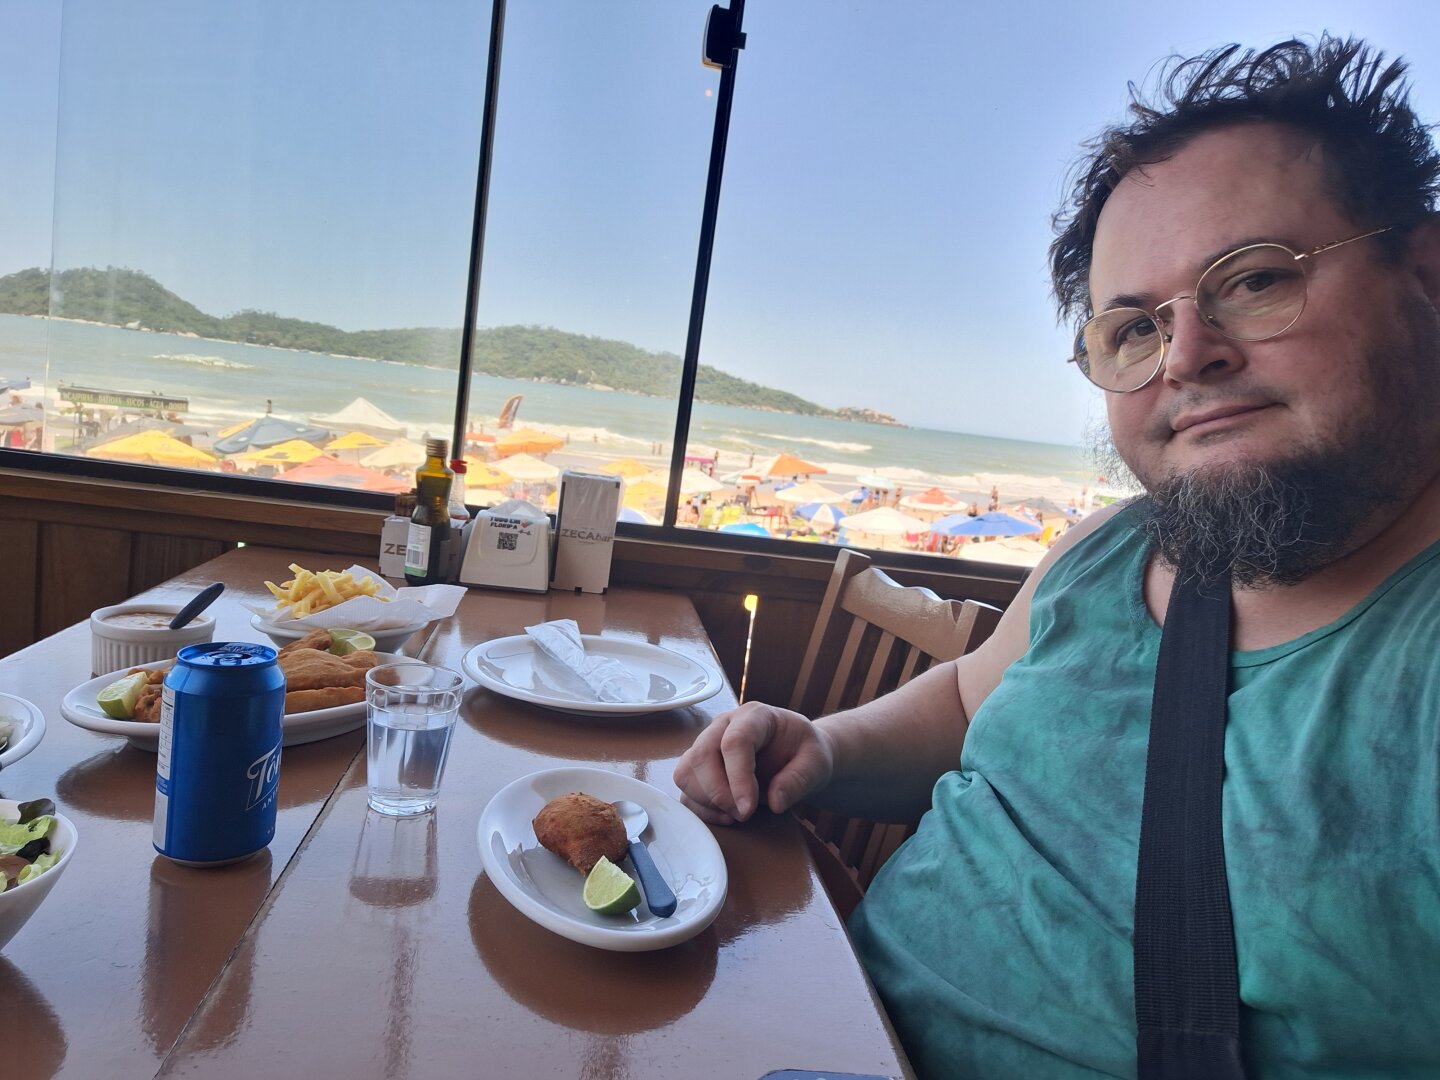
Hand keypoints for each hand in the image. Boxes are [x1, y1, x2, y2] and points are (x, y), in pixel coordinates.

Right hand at [673, 702, 832, 824]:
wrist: (797, 756)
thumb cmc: (805, 754)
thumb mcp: (817, 763)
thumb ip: (800, 779)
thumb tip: (775, 801)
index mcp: (754, 716)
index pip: (734, 742)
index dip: (738, 778)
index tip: (749, 809)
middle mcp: (723, 725)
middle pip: (701, 756)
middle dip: (720, 793)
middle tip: (746, 814)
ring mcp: (707, 745)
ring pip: (686, 772)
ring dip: (707, 801)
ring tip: (737, 813)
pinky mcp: (699, 768)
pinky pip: (685, 790)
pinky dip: (701, 809)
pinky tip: (726, 815)